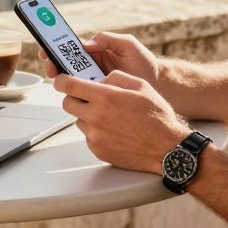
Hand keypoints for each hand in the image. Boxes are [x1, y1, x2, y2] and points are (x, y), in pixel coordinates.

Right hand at [38, 32, 160, 82]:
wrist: (158, 85)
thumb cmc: (143, 62)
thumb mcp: (128, 44)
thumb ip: (109, 39)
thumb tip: (88, 43)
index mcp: (95, 50)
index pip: (71, 47)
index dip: (56, 47)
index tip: (47, 48)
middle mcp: (90, 65)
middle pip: (65, 64)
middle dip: (54, 64)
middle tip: (51, 67)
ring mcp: (93, 81)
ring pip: (71, 80)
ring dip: (62, 79)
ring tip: (60, 79)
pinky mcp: (98, 95)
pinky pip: (82, 94)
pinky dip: (75, 94)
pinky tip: (73, 93)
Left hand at [53, 70, 188, 173]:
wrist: (166, 148)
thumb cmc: (157, 117)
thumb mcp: (140, 85)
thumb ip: (116, 77)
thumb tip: (99, 79)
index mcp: (105, 97)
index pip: (69, 86)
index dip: (61, 80)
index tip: (60, 80)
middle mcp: (96, 117)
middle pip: (68, 104)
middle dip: (74, 97)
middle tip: (88, 97)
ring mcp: (95, 136)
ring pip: (79, 120)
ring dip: (88, 115)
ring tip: (111, 117)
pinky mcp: (97, 150)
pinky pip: (88, 136)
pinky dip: (97, 131)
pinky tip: (115, 130)